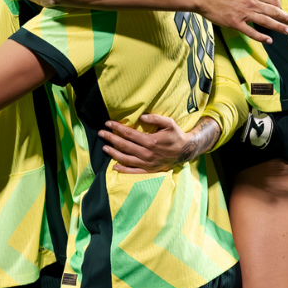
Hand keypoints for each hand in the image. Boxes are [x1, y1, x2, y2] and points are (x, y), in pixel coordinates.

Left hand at [98, 114, 218, 173]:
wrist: (186, 151)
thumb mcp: (169, 123)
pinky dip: (123, 170)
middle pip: (124, 145)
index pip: (129, 133)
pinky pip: (133, 171)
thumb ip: (156, 118)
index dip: (117, 128)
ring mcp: (147, 163)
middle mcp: (147, 153)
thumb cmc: (176, 135)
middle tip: (101, 133)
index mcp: (150, 141)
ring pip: (126, 159)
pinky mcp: (149, 170)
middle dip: (111, 138)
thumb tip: (141, 116)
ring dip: (113, 153)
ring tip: (104, 148)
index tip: (108, 123)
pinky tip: (114, 167)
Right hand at [198, 0, 287, 42]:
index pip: (272, 0)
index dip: (279, 6)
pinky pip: (252, 32)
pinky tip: (269, 40)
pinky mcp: (236, 23)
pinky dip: (262, 37)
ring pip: (266, 21)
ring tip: (287, 31)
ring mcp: (244, 13)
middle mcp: (251, 2)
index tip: (282, 11)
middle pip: (273, 11)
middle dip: (285, 17)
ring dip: (279, 27)